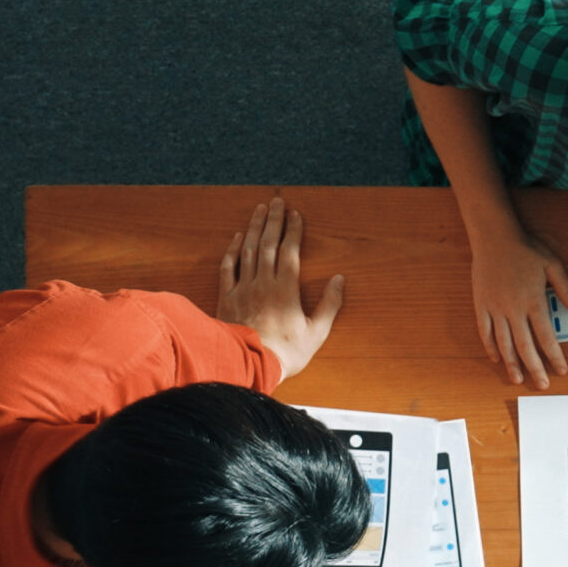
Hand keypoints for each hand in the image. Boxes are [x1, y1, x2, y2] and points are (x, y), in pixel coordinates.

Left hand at [215, 197, 344, 380]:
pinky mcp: (227, 298)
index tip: (296, 214)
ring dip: (254, 228)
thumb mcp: (316, 332)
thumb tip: (340, 280)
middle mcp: (263, 282)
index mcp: (286, 289)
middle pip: (268, 244)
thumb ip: (329, 304)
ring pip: (248, 250)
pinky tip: (237, 237)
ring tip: (260, 210)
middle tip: (278, 201)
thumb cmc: (285, 352)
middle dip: (274, 221)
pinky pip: (228, 267)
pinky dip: (232, 250)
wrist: (248, 365)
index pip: (290, 251)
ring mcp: (243, 288)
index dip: (293, 231)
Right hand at [467, 222, 567, 387]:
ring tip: (518, 379)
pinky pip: (484, 331)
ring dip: (512, 364)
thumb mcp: (552, 266)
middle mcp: (514, 309)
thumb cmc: (525, 249)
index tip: (561, 370)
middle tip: (542, 385)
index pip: (547, 337)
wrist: (494, 236)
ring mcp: (495, 308)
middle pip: (525, 346)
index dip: (555, 356)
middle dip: (535, 368)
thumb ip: (567, 291)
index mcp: (534, 301)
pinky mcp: (481, 305)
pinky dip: (491, 347)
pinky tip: (497, 358)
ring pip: (504, 343)